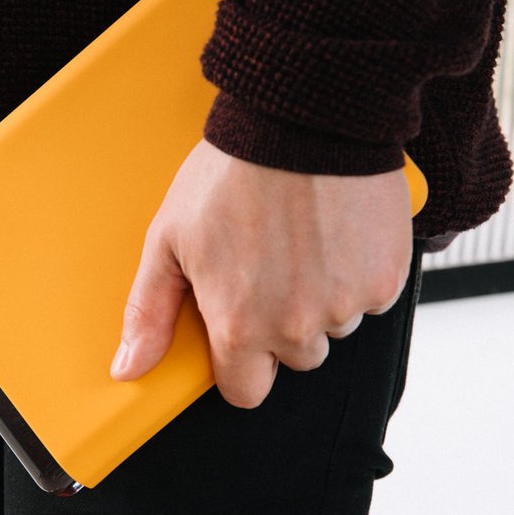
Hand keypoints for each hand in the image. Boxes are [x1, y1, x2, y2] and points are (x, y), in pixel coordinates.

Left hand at [109, 139, 412, 407]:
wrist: (300, 123)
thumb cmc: (229, 177)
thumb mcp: (167, 242)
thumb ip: (149, 313)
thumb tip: (128, 366)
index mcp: (240, 327)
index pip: (245, 391)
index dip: (239, 366)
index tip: (237, 335)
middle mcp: (296, 327)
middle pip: (294, 359)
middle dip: (280, 327)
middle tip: (267, 271)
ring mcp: (345, 305)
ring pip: (334, 328)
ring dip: (320, 301)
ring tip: (299, 246)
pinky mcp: (385, 278)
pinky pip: (371, 298)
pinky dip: (356, 275)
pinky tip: (331, 236)